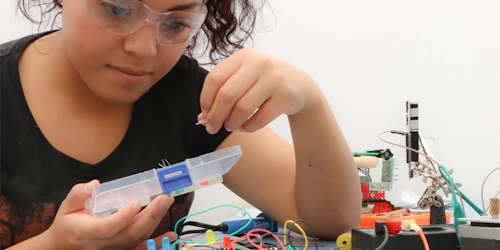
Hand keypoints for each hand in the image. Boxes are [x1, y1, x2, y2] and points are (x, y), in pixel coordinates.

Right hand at [43, 180, 174, 249]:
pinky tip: (171, 235)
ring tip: (167, 205)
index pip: (108, 227)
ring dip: (156, 223)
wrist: (63, 249)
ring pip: (137, 241)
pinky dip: (157, 243)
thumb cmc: (67, 226)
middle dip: (150, 216)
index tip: (136, 203)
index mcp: (86, 232)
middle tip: (164, 198)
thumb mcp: (66, 207)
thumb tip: (94, 184)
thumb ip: (78, 194)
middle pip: (130, 234)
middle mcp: (102, 245)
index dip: (123, 217)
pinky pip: (140, 249)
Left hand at [199, 48, 320, 133]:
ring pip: (242, 108)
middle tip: (212, 128)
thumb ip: (223, 93)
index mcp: (243, 56)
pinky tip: (245, 127)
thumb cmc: (264, 82)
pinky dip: (248, 127)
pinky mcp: (286, 95)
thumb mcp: (244, 79)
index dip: (206, 99)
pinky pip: (260, 118)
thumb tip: (203, 117)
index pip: (215, 78)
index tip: (205, 113)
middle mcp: (259, 63)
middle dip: (216, 116)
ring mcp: (274, 79)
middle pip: (227, 95)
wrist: (300, 85)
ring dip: (232, 123)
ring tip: (230, 127)